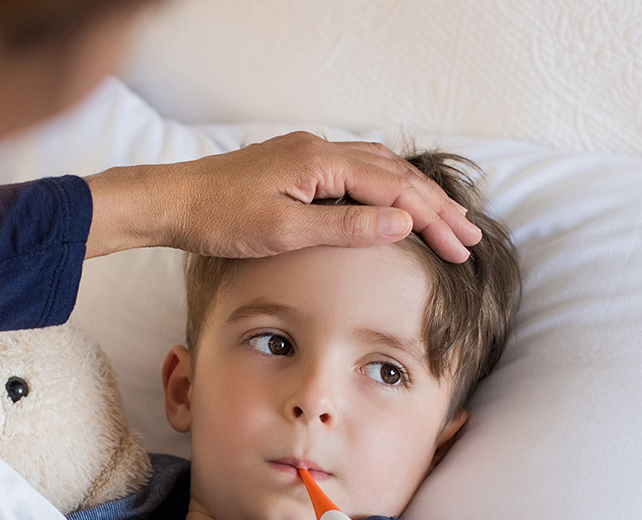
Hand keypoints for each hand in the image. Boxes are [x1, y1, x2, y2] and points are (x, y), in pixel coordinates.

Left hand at [85, 132, 481, 263]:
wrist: (171, 201)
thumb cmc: (219, 220)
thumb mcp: (285, 232)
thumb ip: (347, 227)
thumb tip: (403, 222)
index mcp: (322, 162)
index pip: (396, 189)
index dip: (433, 220)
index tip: (460, 248)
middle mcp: (320, 149)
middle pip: (396, 174)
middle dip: (436, 207)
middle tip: (469, 239)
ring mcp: (307, 154)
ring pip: (378, 168)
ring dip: (414, 195)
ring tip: (444, 221)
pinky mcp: (295, 164)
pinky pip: (355, 170)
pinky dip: (385, 186)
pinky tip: (392, 202)